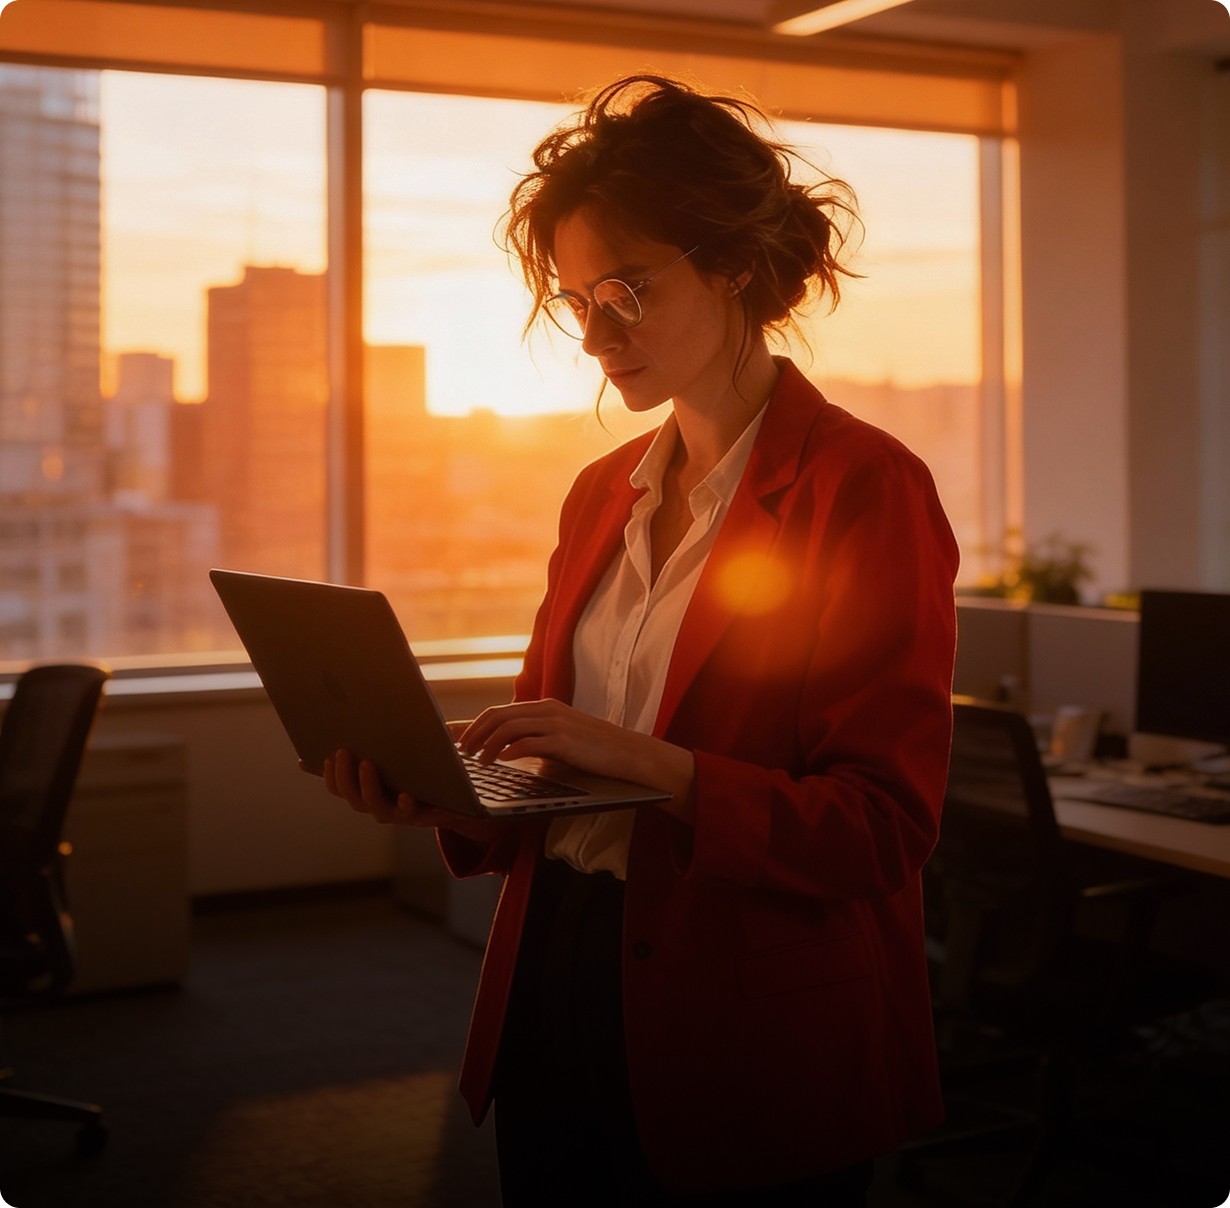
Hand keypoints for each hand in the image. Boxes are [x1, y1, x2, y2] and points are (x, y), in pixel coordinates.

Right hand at [315, 747, 495, 841]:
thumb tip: (329, 740)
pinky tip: (406, 795)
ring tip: (368, 764)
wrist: (456, 798)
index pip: (339, 788)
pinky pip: (412, 813)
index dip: (329, 775)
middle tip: (344, 751)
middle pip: (353, 798)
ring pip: (376, 808)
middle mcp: (379, 806)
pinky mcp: (423, 815)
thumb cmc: (417, 773)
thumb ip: (365, 752)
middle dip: (345, 776)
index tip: (327, 755)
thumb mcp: (391, 759)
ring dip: (368, 787)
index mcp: (368, 792)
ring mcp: (399, 813)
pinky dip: (406, 805)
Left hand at [457, 698, 695, 811]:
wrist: (631, 755)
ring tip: (476, 761)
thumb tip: (505, 754)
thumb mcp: (561, 742)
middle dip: (473, 733)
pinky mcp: (565, 740)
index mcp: (545, 708)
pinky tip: (499, 762)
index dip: (474, 723)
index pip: (501, 711)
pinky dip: (508, 751)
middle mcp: (548, 710)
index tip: (454, 737)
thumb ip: (536, 742)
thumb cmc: (595, 753)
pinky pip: (528, 742)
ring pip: (508, 727)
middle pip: (498, 715)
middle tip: (459, 752)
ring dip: (486, 744)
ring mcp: (556, 724)